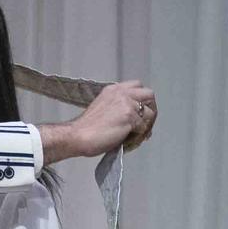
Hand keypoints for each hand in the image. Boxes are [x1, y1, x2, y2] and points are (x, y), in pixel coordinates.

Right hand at [40, 81, 155, 160]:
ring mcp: (127, 104)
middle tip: (145, 124)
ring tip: (138, 136)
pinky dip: (140, 136)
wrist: (76, 136)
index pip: (137, 86)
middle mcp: (122, 93)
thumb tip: (136, 119)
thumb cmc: (86, 128)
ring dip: (147, 125)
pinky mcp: (130, 117)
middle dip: (151, 110)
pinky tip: (131, 142)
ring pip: (150, 113)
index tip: (138, 114)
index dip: (141, 100)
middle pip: (149, 95)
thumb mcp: (104, 108)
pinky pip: (145, 128)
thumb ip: (118, 107)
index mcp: (114, 89)